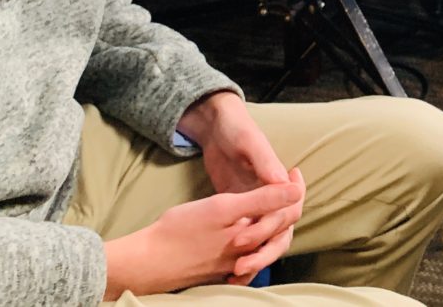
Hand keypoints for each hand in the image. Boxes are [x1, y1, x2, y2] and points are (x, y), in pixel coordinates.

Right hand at [103, 174, 304, 297]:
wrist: (147, 261)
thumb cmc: (181, 231)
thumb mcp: (224, 207)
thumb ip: (262, 200)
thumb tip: (295, 192)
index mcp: (253, 236)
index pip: (289, 214)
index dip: (295, 191)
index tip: (295, 171)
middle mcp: (248, 255)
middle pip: (279, 229)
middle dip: (285, 206)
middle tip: (288, 182)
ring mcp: (233, 265)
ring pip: (263, 241)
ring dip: (270, 222)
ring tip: (269, 202)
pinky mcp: (219, 269)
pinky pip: (246, 254)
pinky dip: (252, 240)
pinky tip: (245, 228)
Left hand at [176, 92, 303, 283]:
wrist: (215, 126)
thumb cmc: (236, 128)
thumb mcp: (249, 142)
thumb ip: (266, 162)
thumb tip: (286, 185)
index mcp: (278, 180)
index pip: (288, 209)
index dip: (275, 224)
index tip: (255, 235)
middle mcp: (270, 194)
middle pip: (280, 230)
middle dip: (264, 248)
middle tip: (241, 263)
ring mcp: (253, 203)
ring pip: (264, 237)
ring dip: (254, 255)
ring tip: (235, 273)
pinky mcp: (237, 208)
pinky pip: (244, 234)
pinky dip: (239, 251)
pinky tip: (225, 267)